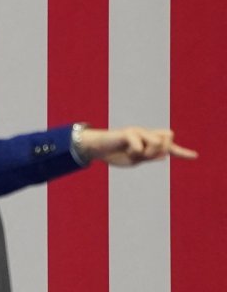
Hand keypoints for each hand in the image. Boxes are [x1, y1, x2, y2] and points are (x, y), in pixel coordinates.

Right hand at [78, 126, 197, 166]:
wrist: (97, 148)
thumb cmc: (114, 153)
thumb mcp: (135, 159)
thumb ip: (149, 157)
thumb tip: (164, 155)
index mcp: (148, 142)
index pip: (169, 147)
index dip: (182, 152)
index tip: (195, 156)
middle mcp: (146, 134)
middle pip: (168, 140)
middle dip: (160, 151)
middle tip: (145, 156)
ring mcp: (139, 132)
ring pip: (158, 143)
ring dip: (148, 153)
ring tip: (134, 154)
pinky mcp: (129, 132)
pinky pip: (141, 147)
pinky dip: (135, 153)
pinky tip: (127, 151)